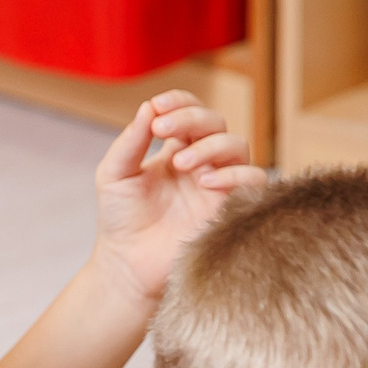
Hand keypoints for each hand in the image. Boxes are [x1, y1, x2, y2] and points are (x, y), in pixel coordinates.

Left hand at [89, 91, 262, 305]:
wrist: (128, 265)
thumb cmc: (120, 220)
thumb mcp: (115, 174)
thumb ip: (131, 140)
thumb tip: (149, 106)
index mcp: (176, 149)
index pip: (189, 110)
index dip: (179, 102)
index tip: (158, 106)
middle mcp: (202, 162)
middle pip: (215, 122)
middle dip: (191, 119)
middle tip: (163, 130)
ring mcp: (218, 183)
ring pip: (237, 145)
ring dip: (211, 146)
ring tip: (181, 163)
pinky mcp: (230, 208)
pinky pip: (253, 180)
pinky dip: (234, 174)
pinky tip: (205, 182)